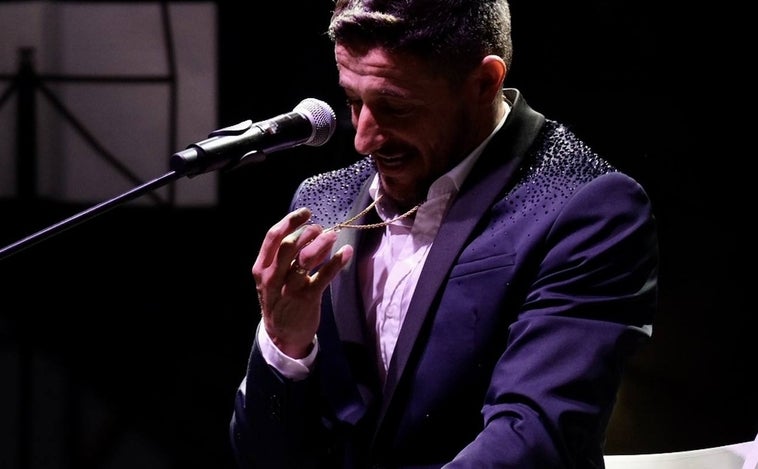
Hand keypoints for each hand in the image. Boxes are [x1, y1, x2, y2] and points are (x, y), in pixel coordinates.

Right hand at [252, 207, 352, 358]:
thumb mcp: (273, 278)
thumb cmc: (280, 299)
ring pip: (306, 259)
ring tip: (333, 235)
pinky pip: (324, 276)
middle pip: (289, 245)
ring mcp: (289, 289)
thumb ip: (285, 257)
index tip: (306, 213)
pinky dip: (336, 262)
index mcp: (261, 268)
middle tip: (320, 228)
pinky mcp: (307, 299)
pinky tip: (346, 252)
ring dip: (322, 243)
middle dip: (307, 232)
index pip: (273, 237)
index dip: (290, 221)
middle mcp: (272, 277)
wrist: (281, 335)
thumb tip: (311, 232)